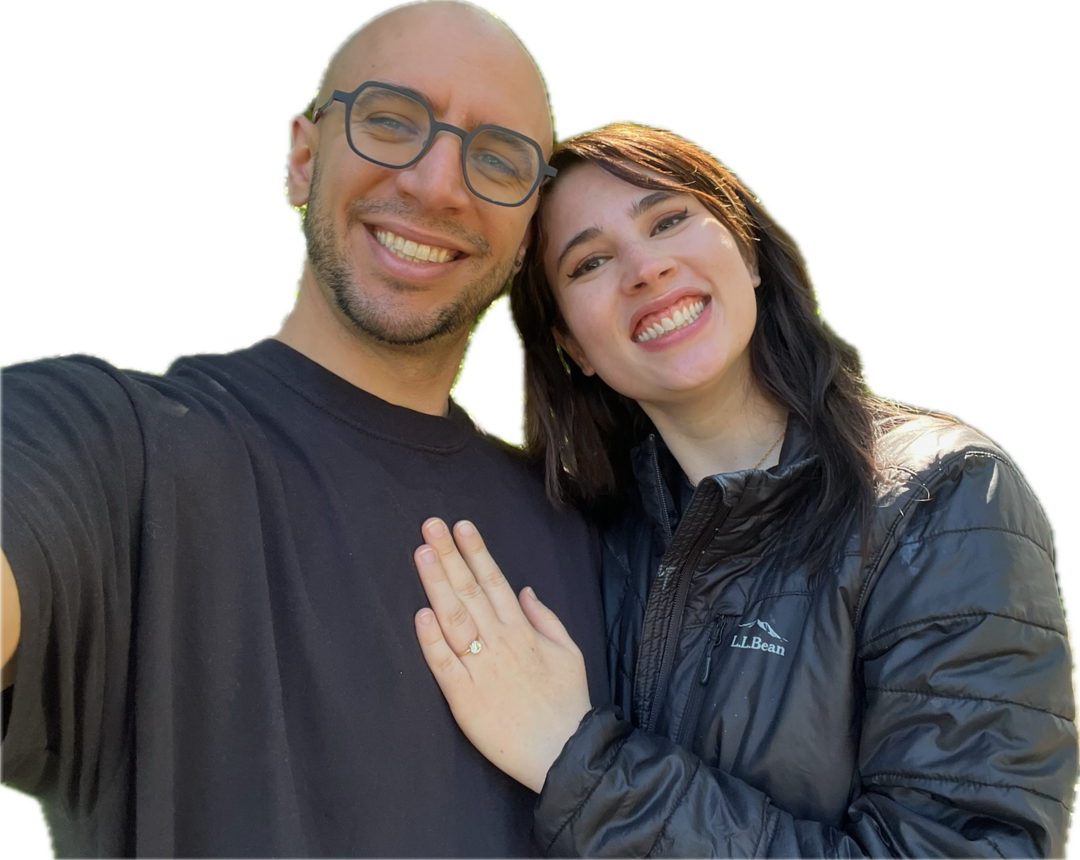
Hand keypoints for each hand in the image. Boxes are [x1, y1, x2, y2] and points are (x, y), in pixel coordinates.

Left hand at [412, 518, 591, 793]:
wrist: (564, 752)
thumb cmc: (567, 702)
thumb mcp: (568, 652)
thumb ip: (544, 618)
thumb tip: (523, 589)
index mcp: (522, 630)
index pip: (494, 581)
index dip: (476, 552)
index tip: (461, 526)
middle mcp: (499, 642)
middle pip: (469, 591)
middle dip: (449, 555)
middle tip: (430, 525)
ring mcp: (479, 668)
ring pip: (453, 618)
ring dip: (437, 584)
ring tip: (421, 553)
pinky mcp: (463, 697)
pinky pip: (444, 663)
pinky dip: (431, 639)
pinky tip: (420, 614)